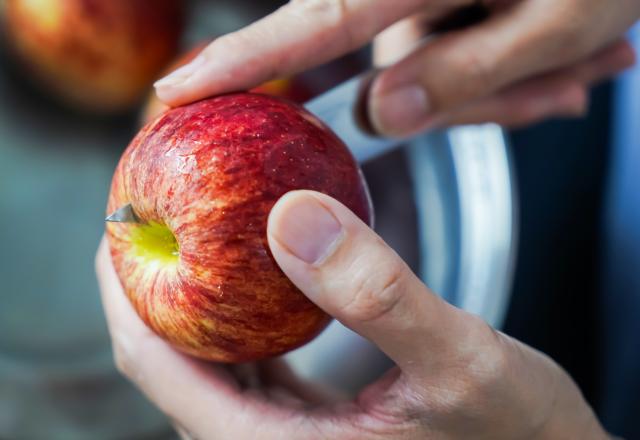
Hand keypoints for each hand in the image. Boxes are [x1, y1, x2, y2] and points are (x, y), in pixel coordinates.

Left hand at [97, 190, 608, 438]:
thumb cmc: (516, 437)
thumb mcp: (460, 363)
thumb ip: (378, 296)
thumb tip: (293, 218)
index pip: (160, 369)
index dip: (127, 292)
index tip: (120, 225)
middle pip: (171, 364)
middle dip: (151, 286)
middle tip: (150, 212)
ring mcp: (285, 438)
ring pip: (208, 363)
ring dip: (195, 298)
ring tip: (191, 233)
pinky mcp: (307, 422)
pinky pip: (249, 365)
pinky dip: (239, 315)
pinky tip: (252, 277)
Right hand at [153, 0, 637, 135]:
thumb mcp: (560, 22)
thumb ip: (465, 74)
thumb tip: (379, 116)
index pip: (317, 23)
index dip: (242, 60)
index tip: (176, 91)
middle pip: (388, 70)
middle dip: (468, 97)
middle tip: (557, 87)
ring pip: (428, 76)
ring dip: (501, 88)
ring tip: (586, 64)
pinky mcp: (438, 8)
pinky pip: (450, 61)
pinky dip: (506, 76)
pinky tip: (571, 65)